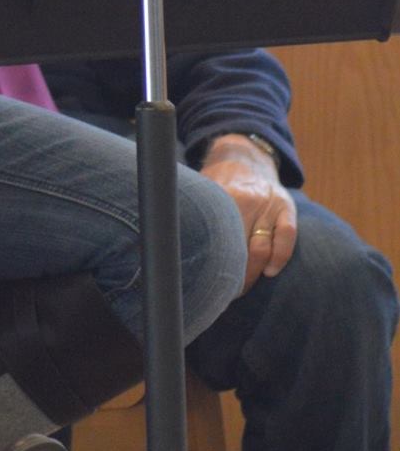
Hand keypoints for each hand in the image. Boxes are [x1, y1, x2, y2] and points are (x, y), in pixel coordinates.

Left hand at [197, 134, 297, 291]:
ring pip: (262, 248)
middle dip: (230, 276)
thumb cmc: (217, 182)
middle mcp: (246, 201)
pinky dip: (280, 257)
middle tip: (221, 293)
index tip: (201, 285)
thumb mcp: (202, 191)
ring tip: (240, 289)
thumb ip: (193, 214)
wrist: (245, 156)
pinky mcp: (286, 207)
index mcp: (221, 198)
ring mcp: (268, 205)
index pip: (216, 240)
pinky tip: (270, 272)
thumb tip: (164, 245)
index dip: (209, 266)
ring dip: (252, 273)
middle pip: (238, 249)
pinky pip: (287, 237)